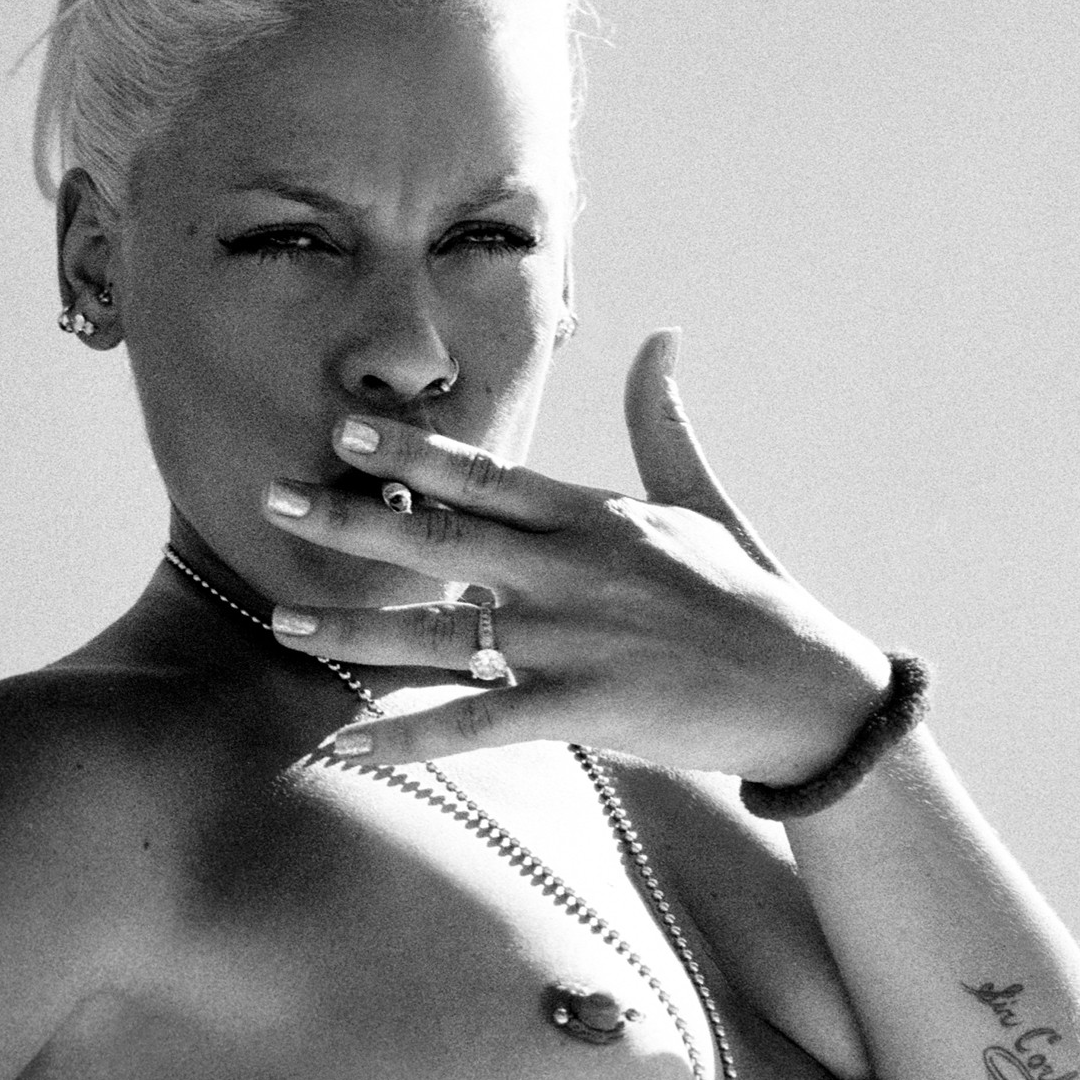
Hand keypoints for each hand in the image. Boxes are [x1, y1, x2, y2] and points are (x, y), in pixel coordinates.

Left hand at [262, 331, 888, 782]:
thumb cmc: (752, 596)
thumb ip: (661, 422)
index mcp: (592, 516)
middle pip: (441, 538)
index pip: (484, 477)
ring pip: (441, 632)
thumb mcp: (704, 499)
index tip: (342, 432)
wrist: (808, 690)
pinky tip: (352, 742)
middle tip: (271, 498)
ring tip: (283, 621)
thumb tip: (660, 336)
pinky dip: (413, 736)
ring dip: (356, 629)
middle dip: (352, 520)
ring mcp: (574, 640)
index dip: (409, 454)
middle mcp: (572, 570)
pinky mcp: (584, 707)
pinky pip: (479, 721)